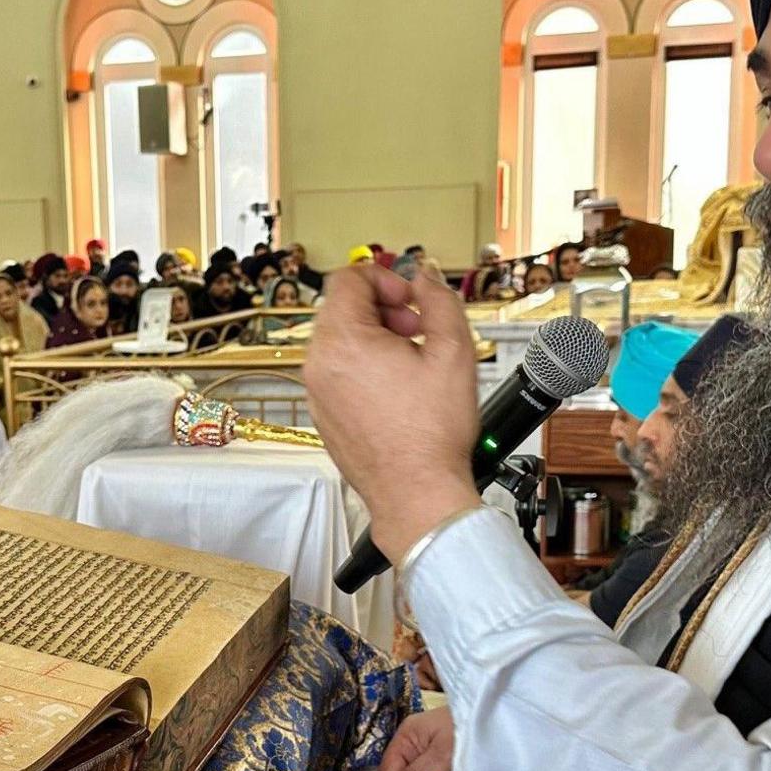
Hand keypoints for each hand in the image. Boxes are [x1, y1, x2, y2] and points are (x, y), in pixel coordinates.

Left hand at [304, 264, 482, 564]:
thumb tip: (427, 277)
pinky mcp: (323, 415)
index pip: (348, 278)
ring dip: (375, 339)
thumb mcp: (454, 350)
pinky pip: (338, 373)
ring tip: (412, 362)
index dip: (385, 278)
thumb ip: (439, 299)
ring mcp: (317, 392)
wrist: (416, 493)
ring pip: (340, 341)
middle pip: (342, 308)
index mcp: (343, 341)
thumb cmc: (432, 434)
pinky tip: (398, 389)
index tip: (410, 299)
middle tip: (417, 330)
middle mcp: (319, 364)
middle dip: (382, 309)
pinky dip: (364, 368)